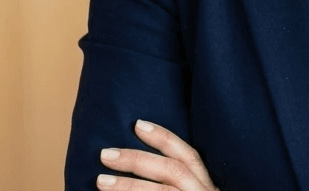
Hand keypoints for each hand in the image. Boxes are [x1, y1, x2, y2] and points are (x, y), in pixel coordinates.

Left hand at [97, 119, 217, 189]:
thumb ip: (173, 182)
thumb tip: (141, 160)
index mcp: (207, 185)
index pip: (188, 155)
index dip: (164, 137)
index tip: (138, 124)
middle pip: (174, 170)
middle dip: (138, 160)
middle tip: (105, 154)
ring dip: (129, 186)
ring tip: (101, 180)